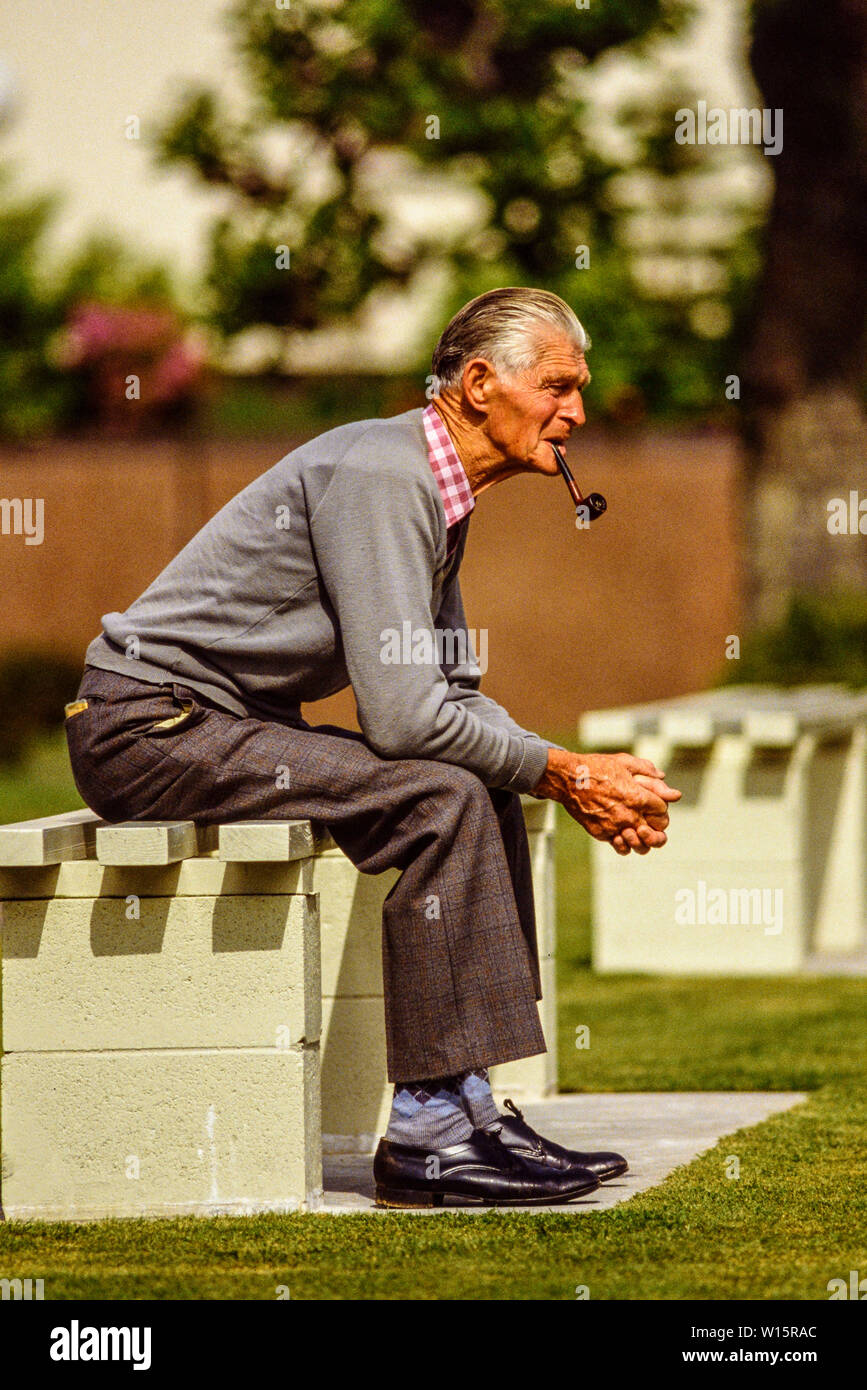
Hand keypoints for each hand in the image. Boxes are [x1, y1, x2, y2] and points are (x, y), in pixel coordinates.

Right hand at [530, 750, 681, 854]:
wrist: (568, 779)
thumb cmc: (596, 767)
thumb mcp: (624, 761)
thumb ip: (647, 770)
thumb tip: (663, 777)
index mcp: (637, 797)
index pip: (662, 813)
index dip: (661, 809)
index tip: (655, 806)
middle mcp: (628, 815)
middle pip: (655, 834)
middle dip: (656, 831)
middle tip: (649, 826)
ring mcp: (614, 827)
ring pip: (638, 845)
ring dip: (640, 841)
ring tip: (635, 832)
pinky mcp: (601, 833)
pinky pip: (618, 844)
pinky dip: (621, 841)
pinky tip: (620, 832)